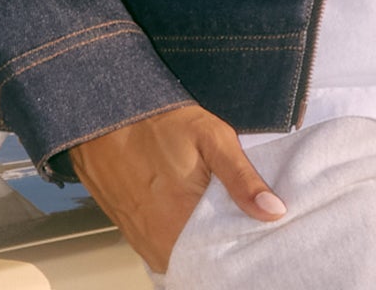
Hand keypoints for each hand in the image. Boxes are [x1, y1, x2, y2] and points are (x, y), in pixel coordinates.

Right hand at [69, 103, 283, 274]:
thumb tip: (273, 211)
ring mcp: (140, 237)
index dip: (240, 248)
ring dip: (198, 248)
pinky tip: (189, 223)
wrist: (102, 114)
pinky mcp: (129, 230)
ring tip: (215, 225)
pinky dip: (177, 243)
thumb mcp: (212, 138)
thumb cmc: (157, 121)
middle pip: (200, 260)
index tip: (256, 238)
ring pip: (179, 259)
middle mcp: (158, 237)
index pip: (222, 256)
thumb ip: (243, 179)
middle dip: (220, 250)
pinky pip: (160, 251)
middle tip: (237, 228)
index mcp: (183, 218)